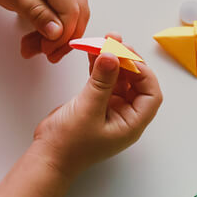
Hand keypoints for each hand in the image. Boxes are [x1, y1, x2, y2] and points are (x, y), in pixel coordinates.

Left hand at [0, 0, 89, 62]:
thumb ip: (37, 13)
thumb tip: (57, 33)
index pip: (72, 12)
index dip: (62, 36)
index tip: (46, 50)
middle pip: (78, 13)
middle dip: (64, 38)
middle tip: (46, 54)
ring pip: (73, 13)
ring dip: (59, 34)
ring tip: (35, 47)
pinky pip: (64, 7)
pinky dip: (54, 24)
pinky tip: (38, 34)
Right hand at [31, 36, 162, 177]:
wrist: (47, 157)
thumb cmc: (69, 144)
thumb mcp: (87, 109)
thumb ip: (102, 81)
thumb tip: (113, 54)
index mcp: (131, 124)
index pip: (150, 94)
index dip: (143, 72)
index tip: (127, 55)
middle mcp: (125, 116)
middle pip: (136, 83)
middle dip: (128, 62)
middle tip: (116, 43)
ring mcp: (110, 109)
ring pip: (119, 79)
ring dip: (113, 60)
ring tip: (105, 40)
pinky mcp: (95, 104)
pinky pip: (103, 81)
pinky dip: (99, 67)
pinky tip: (93, 52)